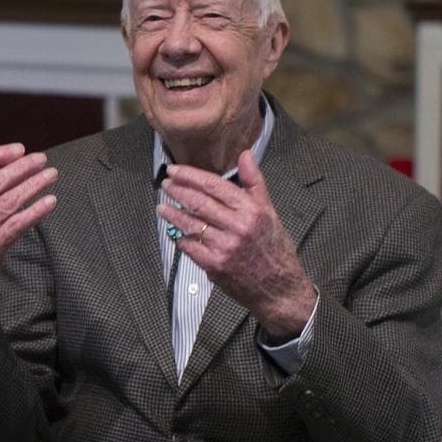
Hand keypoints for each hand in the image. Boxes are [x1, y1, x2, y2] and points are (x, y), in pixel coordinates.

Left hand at [157, 149, 315, 338]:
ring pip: (191, 224)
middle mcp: (238, 227)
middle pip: (199, 203)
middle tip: (165, 184)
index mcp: (251, 210)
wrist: (279, 287)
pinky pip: (190, 247)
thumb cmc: (274, 247)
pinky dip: (180, 237)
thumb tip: (245, 154)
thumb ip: (254, 182)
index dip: (191, 176)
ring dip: (172, 213)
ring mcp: (225, 247)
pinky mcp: (215, 265)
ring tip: (162, 206)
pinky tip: (173, 230)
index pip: (214, 186)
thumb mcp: (269, 211)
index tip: (176, 170)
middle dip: (178, 191)